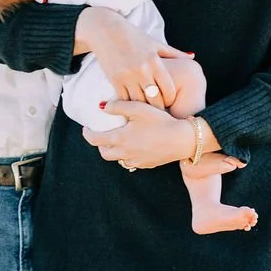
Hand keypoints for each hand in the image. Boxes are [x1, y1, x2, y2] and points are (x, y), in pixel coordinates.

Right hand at [75, 8, 192, 106]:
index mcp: (155, 62)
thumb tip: (193, 56)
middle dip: (159, 108)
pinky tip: (132, 108)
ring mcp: (127, 77)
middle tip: (160, 113)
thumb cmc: (133, 36)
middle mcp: (142, 71)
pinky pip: (124, 100)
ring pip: (139, 103)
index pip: (168, 89)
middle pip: (155, 100)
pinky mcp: (114, 80)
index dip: (171, 99)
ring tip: (147, 113)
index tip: (170, 102)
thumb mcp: (155, 43)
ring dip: (144, 108)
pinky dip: (128, 106)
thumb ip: (174, 53)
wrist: (105, 31)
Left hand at [85, 105, 248, 171]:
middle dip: (100, 144)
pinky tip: (135, 145)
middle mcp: (125, 153)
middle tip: (102, 134)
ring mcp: (136, 161)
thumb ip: (118, 106)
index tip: (87, 128)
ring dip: (114, 151)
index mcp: (120, 139)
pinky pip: (131, 162)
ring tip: (119, 139)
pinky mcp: (147, 164)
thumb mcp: (139, 108)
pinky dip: (128, 155)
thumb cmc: (161, 121)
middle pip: (104, 153)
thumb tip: (103, 107)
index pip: (95, 140)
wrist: (183, 139)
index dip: (87, 134)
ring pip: (117, 159)